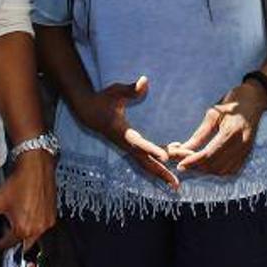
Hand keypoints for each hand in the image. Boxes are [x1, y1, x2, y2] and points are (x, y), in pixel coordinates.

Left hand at [0, 150, 57, 250]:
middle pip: (23, 244)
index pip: (8, 244)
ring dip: (26, 233)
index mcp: (22, 229)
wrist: (36, 167)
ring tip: (18, 222)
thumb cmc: (19, 182)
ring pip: (34, 236)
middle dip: (14, 241)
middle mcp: (37, 229)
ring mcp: (47, 222)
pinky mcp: (53, 214)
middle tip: (7, 233)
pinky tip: (28, 213)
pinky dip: (35, 224)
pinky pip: (42, 226)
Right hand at [75, 76, 179, 190]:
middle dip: (161, 174)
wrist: (89, 112)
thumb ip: (130, 89)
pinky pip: (147, 157)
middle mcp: (127, 144)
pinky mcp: (131, 145)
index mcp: (124, 133)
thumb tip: (144, 81)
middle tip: (176, 185)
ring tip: (176, 185)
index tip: (166, 158)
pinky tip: (173, 156)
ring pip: (147, 164)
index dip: (153, 151)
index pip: (140, 144)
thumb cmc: (103, 100)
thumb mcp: (115, 92)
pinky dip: (159, 161)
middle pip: (146, 163)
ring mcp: (129, 147)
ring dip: (161, 174)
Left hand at [167, 82, 266, 175]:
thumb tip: (183, 149)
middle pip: (215, 165)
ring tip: (193, 163)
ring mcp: (246, 151)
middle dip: (197, 167)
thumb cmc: (231, 103)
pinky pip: (231, 170)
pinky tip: (207, 165)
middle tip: (181, 163)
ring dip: (206, 171)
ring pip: (223, 171)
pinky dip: (217, 171)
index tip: (179, 166)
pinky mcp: (248, 154)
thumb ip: (199, 134)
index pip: (209, 155)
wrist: (254, 99)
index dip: (193, 162)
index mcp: (231, 132)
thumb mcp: (213, 114)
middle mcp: (241, 145)